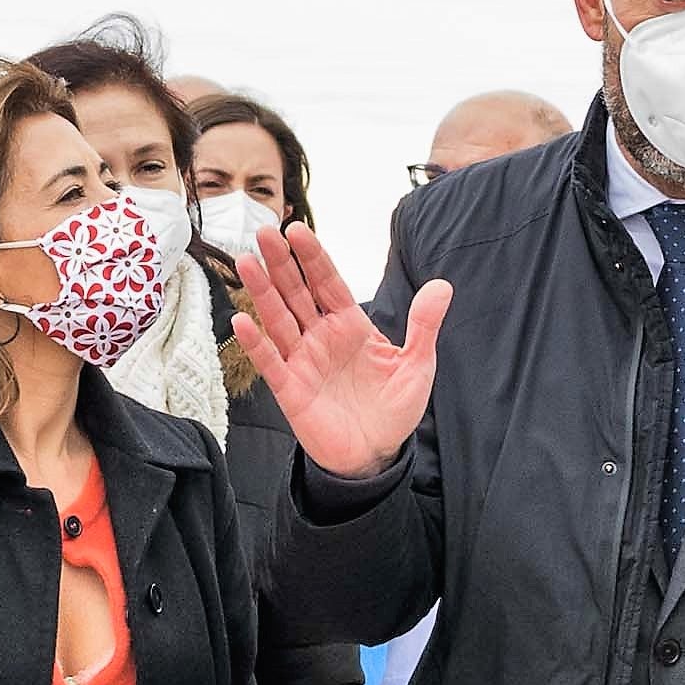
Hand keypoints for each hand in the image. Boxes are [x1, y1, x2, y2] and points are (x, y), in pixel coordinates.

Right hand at [236, 222, 452, 479]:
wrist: (377, 454)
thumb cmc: (394, 409)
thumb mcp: (417, 364)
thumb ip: (424, 325)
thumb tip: (442, 285)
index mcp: (351, 325)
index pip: (328, 283)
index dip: (312, 257)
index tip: (297, 229)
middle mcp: (321, 337)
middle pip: (297, 293)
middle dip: (281, 263)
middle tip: (265, 232)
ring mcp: (303, 361)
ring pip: (278, 320)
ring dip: (262, 293)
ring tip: (246, 263)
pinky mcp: (291, 390)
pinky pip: (270, 362)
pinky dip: (256, 343)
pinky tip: (242, 321)